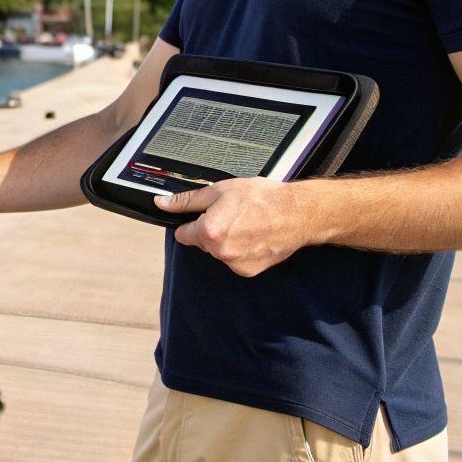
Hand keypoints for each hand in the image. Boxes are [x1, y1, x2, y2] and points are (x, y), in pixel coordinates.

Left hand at [154, 178, 320, 277]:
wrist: (298, 213)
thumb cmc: (263, 198)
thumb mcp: (220, 191)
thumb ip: (187, 201)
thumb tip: (163, 204)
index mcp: (209, 231)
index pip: (183, 233)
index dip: (193, 222)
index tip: (205, 215)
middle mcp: (220, 252)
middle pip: (202, 242)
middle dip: (211, 230)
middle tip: (233, 215)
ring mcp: (235, 264)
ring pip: (219, 252)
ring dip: (227, 241)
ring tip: (247, 224)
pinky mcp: (249, 271)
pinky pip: (235, 260)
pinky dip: (241, 250)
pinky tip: (255, 236)